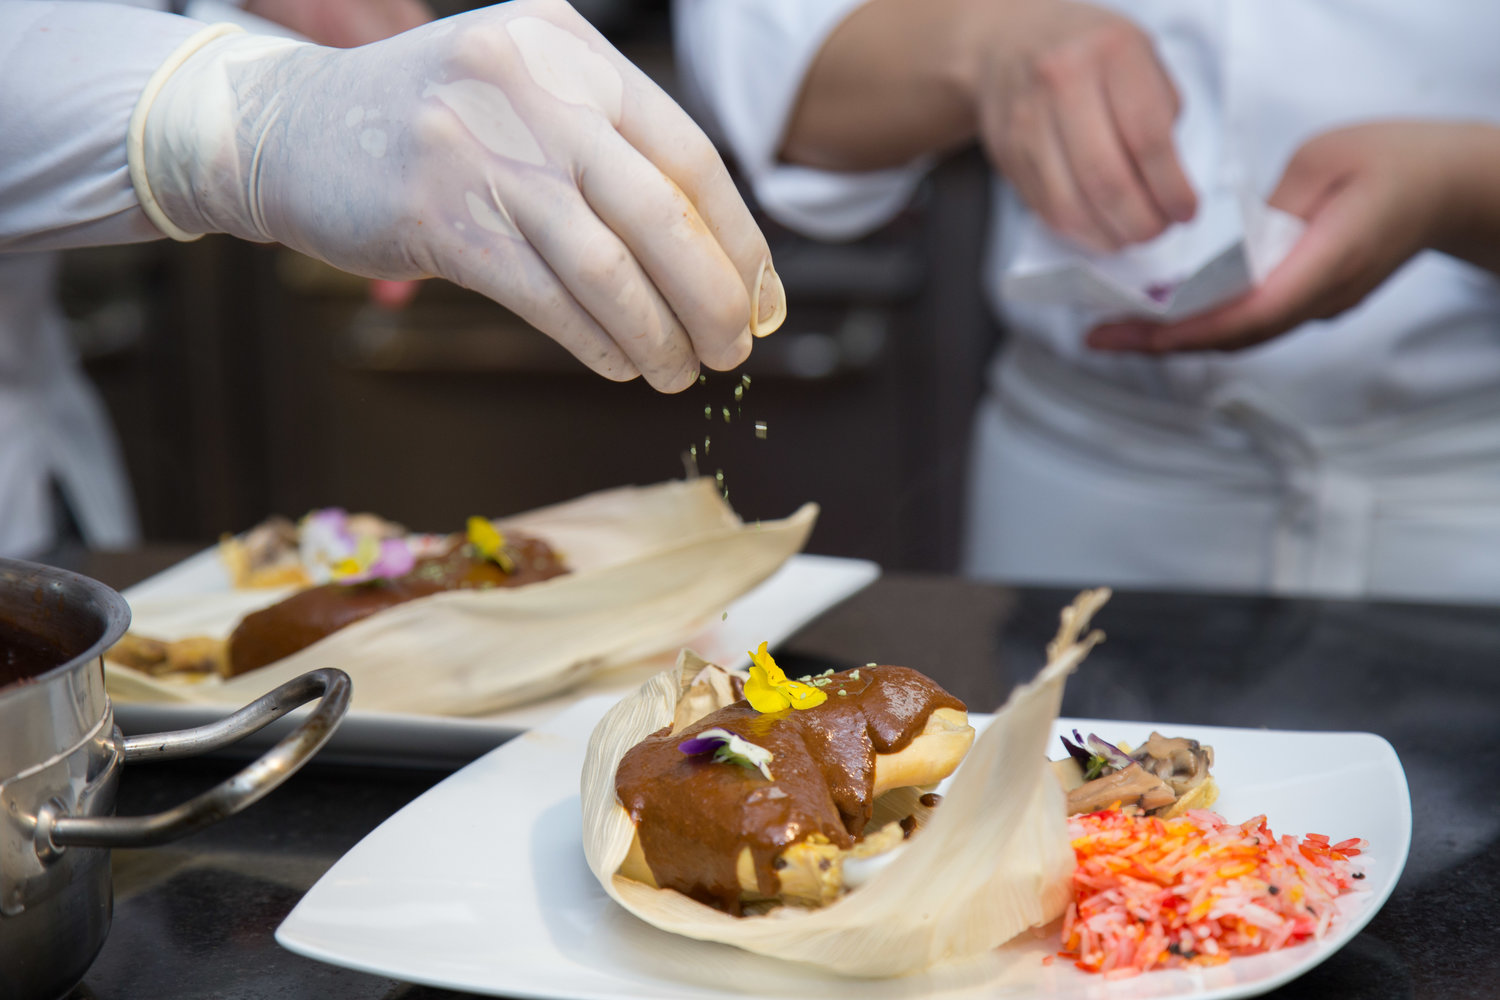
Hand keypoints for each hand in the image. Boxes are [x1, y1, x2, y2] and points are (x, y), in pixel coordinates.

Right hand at [135, 0, 784, 391]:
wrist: (287, 127)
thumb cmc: (428, 129)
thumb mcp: (526, 98)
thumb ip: (608, 151)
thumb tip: (712, 257)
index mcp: (570, 49)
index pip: (687, 152)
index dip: (737, 237)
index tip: (761, 297)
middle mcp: (534, 85)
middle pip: (662, 210)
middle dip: (713, 295)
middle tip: (733, 350)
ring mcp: (483, 146)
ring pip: (608, 263)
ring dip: (658, 333)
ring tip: (680, 371)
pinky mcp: (439, 213)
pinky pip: (546, 294)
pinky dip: (596, 339)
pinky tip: (618, 363)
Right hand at [964, 0, 1196, 251]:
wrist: (1007, 43)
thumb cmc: (1089, 53)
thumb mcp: (1141, 55)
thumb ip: (1162, 109)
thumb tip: (1170, 181)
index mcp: (1110, 52)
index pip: (1147, 138)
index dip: (1171, 187)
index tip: (1185, 210)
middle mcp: (1063, 83)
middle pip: (1106, 179)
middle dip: (1141, 221)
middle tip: (1160, 229)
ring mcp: (1028, 122)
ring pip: (1072, 206)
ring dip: (1111, 234)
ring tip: (1134, 234)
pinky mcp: (1008, 155)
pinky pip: (1047, 211)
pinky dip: (1082, 233)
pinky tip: (1103, 230)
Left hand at [1087, 121, 1477, 353]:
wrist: (1446, 188)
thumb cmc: (1393, 161)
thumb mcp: (1325, 160)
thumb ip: (1273, 206)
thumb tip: (1229, 247)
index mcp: (1328, 260)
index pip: (1252, 311)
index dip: (1192, 327)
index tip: (1141, 331)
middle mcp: (1321, 298)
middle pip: (1234, 336)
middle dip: (1164, 341)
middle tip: (1099, 337)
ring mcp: (1318, 308)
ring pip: (1239, 337)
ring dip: (1177, 338)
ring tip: (1116, 333)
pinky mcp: (1310, 303)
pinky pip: (1249, 323)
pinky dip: (1203, 325)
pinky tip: (1163, 315)